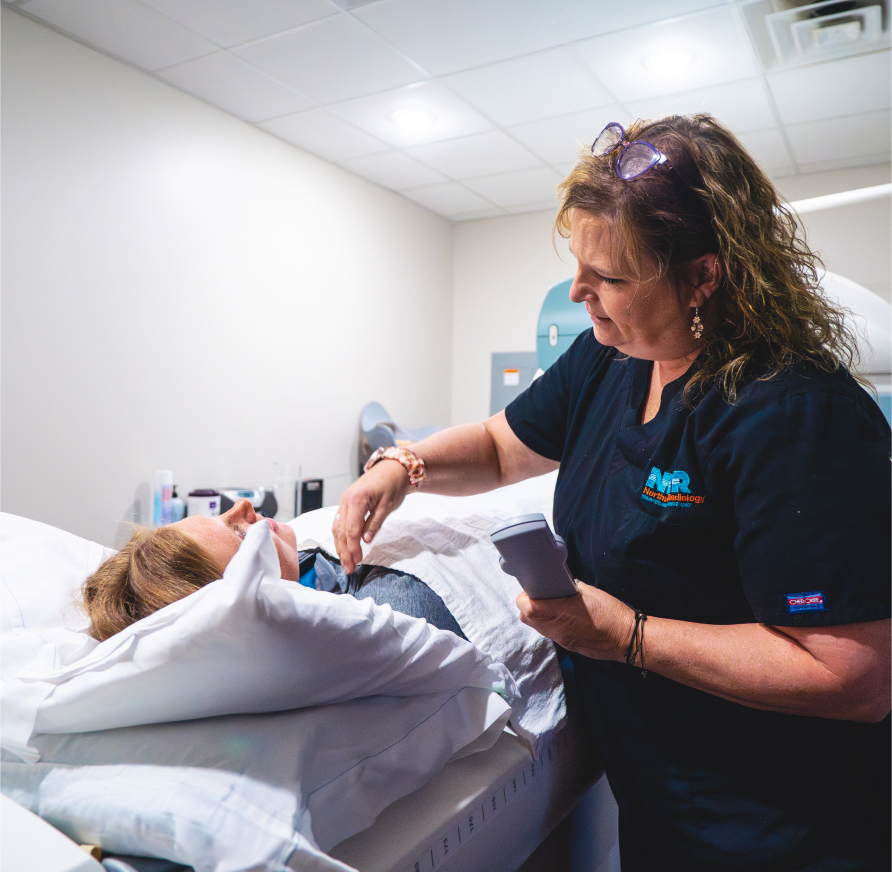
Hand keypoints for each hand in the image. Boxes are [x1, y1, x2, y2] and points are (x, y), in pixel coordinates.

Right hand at [333, 461, 410, 572]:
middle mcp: (346, 500)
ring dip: (340, 545)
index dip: (353, 547)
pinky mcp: (346, 502)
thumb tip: (366, 540)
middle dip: (344, 551)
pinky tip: (343, 547)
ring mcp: (344, 500)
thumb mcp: (388, 505)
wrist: (392, 468)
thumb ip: (375, 522)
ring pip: (337, 527)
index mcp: (357, 499)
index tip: (358, 561)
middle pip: (341, 531)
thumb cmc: (393, 484)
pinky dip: (340, 535)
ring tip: (345, 562)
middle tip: (349, 568)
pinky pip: (339, 521)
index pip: (351, 529)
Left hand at [516, 582, 634, 661]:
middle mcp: (557, 629)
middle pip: (526, 619)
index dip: (525, 597)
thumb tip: (559, 582)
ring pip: (537, 628)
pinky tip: (560, 616)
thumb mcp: (589, 592)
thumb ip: (569, 587)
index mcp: (562, 612)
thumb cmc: (610, 612)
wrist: (626, 638)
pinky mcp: (567, 645)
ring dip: (536, 615)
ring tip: (549, 604)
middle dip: (527, 606)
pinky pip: (549, 633)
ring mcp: (561, 640)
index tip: (531, 588)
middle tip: (538, 595)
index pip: (528, 608)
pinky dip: (548, 623)